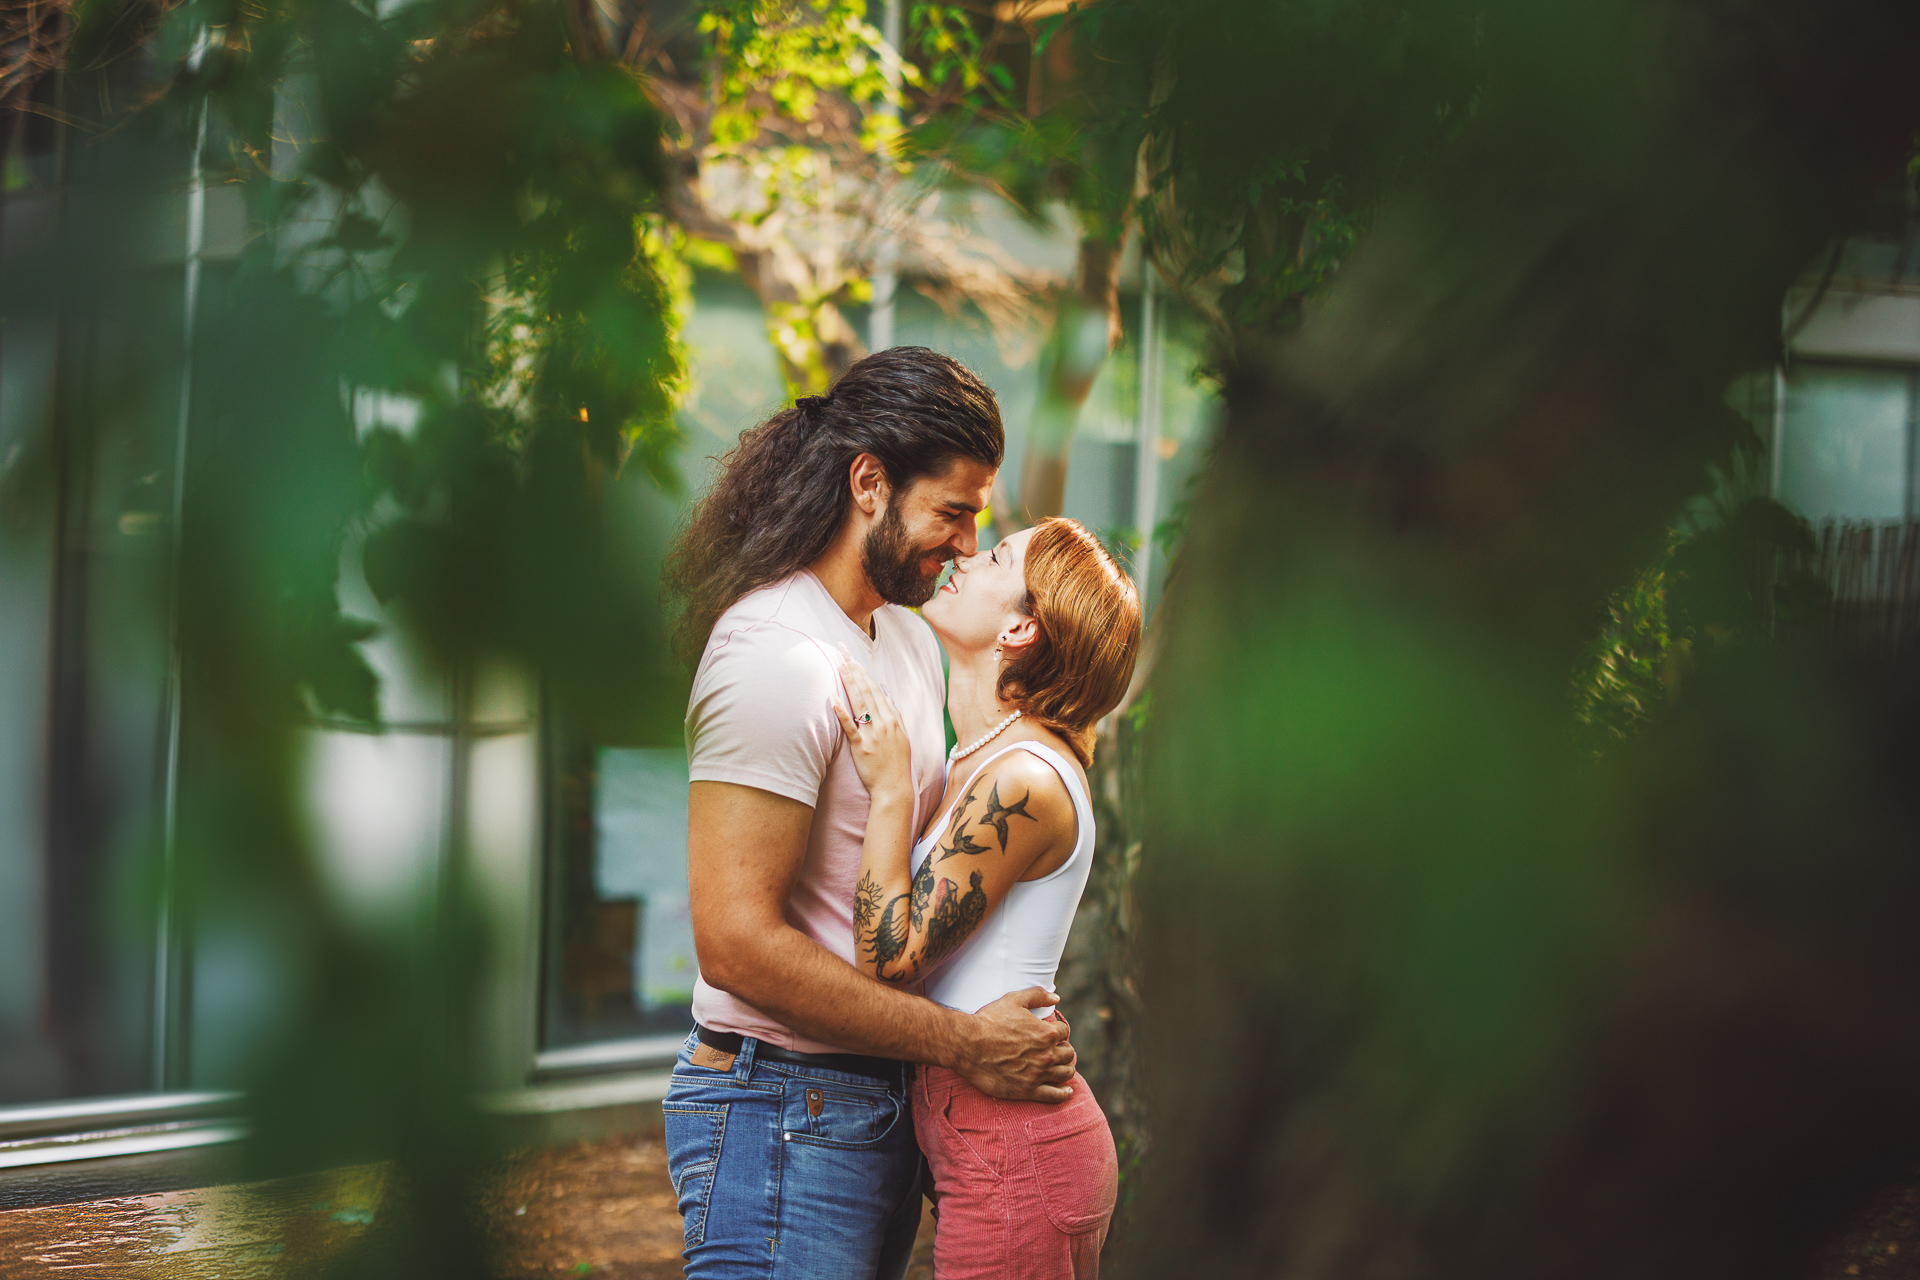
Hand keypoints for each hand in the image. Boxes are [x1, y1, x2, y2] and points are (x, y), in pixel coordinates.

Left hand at [832, 649, 914, 801]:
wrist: (894, 788)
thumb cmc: (897, 764)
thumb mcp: (903, 736)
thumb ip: (895, 714)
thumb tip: (887, 695)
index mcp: (892, 719)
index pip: (875, 690)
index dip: (863, 673)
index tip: (853, 658)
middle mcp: (883, 723)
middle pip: (867, 691)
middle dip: (854, 670)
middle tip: (842, 652)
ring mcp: (873, 734)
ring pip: (860, 703)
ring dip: (849, 683)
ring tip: (840, 666)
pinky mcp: (862, 747)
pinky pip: (850, 728)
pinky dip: (842, 714)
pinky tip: (833, 701)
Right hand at [953, 987, 1076, 1102]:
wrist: (968, 1045)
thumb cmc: (989, 1021)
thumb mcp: (1014, 1000)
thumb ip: (1038, 995)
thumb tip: (1056, 998)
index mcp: (1046, 1033)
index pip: (1064, 1032)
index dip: (1059, 1031)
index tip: (1052, 1034)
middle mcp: (1046, 1055)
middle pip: (1068, 1053)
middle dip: (1064, 1050)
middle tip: (1056, 1050)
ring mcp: (1038, 1074)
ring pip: (1065, 1073)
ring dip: (1066, 1069)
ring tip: (1062, 1067)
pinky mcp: (1027, 1090)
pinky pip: (1054, 1095)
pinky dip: (1063, 1094)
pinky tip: (1067, 1091)